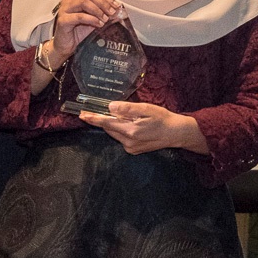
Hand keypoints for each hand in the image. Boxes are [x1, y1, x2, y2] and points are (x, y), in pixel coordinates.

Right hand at [49, 0, 123, 65]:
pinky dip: (91, 19)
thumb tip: (118, 11)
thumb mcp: (94, 21)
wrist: (66, 46)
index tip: (116, 6)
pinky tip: (99, 24)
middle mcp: (69, 1)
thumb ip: (104, 15)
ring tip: (105, 19)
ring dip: (98, 10)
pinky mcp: (62, 20)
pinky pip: (79, 16)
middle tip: (112, 12)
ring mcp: (64, 10)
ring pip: (83, 3)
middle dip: (103, 3)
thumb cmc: (78, 33)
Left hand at [82, 101, 199, 154]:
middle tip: (94, 111)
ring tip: (121, 116)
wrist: (175, 133)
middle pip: (109, 129)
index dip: (93, 118)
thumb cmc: (163, 118)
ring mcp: (130, 148)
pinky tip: (130, 124)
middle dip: (102, 120)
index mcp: (131, 131)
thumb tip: (110, 107)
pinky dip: (120, 130)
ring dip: (112, 124)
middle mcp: (128, 142)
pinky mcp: (133, 150)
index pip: (107, 123)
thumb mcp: (146, 108)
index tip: (82, 115)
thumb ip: (127, 108)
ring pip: (114, 133)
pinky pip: (121, 138)